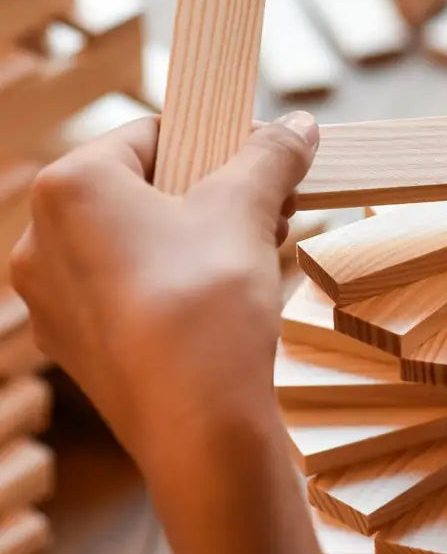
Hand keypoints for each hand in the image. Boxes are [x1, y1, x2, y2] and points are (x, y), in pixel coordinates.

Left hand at [10, 113, 317, 487]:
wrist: (197, 428)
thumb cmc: (206, 307)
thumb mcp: (247, 211)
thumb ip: (269, 156)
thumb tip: (298, 125)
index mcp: (69, 187)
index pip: (151, 133)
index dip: (218, 140)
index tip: (264, 162)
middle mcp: (41, 239)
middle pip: (141, 188)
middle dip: (212, 193)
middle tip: (270, 210)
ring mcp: (52, 299)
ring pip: (135, 241)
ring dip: (197, 237)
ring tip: (255, 254)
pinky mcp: (76, 346)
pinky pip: (127, 291)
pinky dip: (173, 284)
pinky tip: (222, 303)